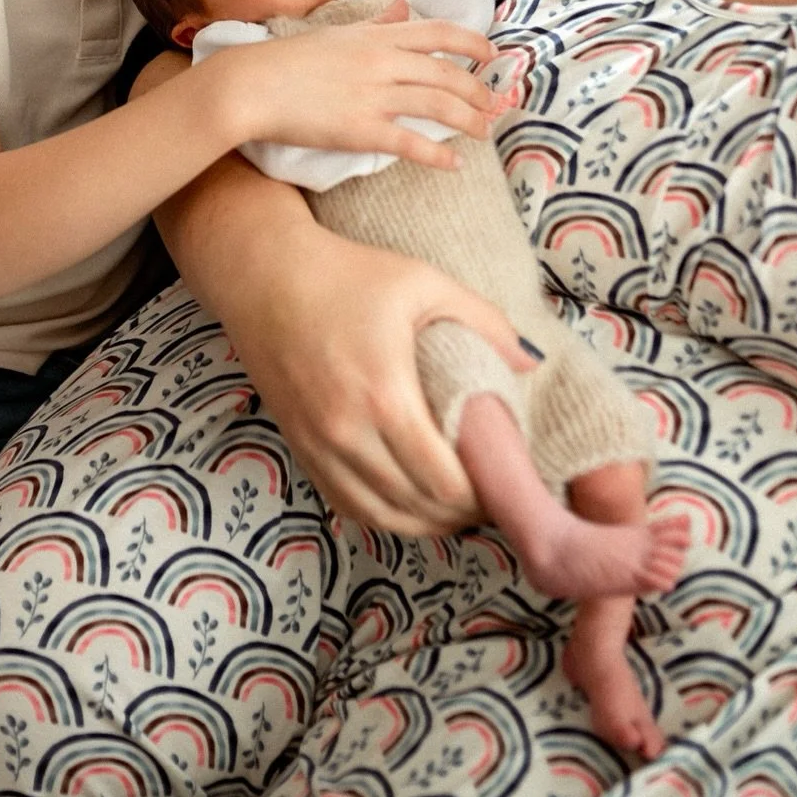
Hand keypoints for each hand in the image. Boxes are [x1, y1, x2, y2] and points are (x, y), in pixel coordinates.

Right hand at [221, 13, 499, 164]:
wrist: (252, 85)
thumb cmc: (287, 60)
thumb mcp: (337, 33)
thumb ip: (375, 23)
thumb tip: (403, 8)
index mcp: (376, 37)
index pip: (438, 32)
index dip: (472, 44)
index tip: (493, 55)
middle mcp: (382, 62)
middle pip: (447, 73)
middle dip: (478, 90)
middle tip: (494, 104)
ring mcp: (373, 96)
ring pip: (437, 106)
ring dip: (468, 120)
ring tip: (484, 132)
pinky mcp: (361, 130)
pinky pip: (411, 143)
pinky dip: (438, 154)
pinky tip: (454, 164)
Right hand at [222, 230, 532, 533]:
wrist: (263, 274)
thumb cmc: (346, 274)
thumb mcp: (422, 282)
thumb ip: (484, 321)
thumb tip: (533, 363)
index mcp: (384, 396)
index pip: (443, 482)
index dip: (481, 495)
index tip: (507, 479)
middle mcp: (347, 432)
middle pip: (417, 507)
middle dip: (461, 511)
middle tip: (491, 494)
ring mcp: (317, 445)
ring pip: (380, 517)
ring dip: (425, 521)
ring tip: (456, 505)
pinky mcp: (299, 447)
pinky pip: (347, 504)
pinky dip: (384, 514)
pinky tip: (410, 500)